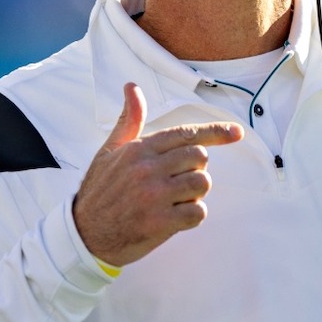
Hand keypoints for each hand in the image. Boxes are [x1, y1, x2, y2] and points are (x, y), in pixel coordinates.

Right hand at [73, 83, 243, 265]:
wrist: (83, 235)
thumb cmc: (100, 190)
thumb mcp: (110, 151)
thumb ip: (129, 120)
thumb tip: (132, 87)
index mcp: (139, 149)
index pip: (187, 134)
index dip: (216, 132)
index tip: (237, 132)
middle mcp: (147, 169)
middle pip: (200, 157)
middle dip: (195, 169)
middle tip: (176, 181)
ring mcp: (153, 196)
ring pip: (202, 183)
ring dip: (195, 193)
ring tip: (175, 200)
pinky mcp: (158, 223)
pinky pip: (198, 213)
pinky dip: (192, 217)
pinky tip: (174, 218)